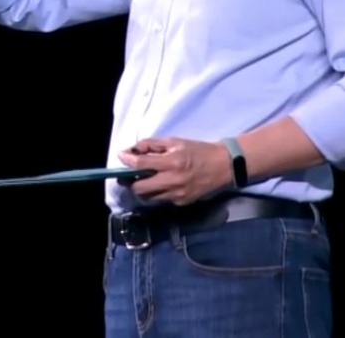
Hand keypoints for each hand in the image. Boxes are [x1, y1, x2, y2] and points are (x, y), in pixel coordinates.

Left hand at [117, 137, 234, 205]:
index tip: (121, 156)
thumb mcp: (175, 142)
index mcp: (172, 162)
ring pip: (148, 198)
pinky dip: (156, 193)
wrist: (224, 166)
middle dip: (131, 182)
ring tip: (144, 180)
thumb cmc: (198, 150)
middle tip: (129, 175)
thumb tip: (132, 150)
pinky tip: (160, 184)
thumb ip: (152, 145)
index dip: (127, 161)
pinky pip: (160, 200)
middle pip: (140, 188)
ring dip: (142, 189)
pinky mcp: (181, 203)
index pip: (142, 165)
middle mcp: (173, 181)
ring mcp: (177, 195)